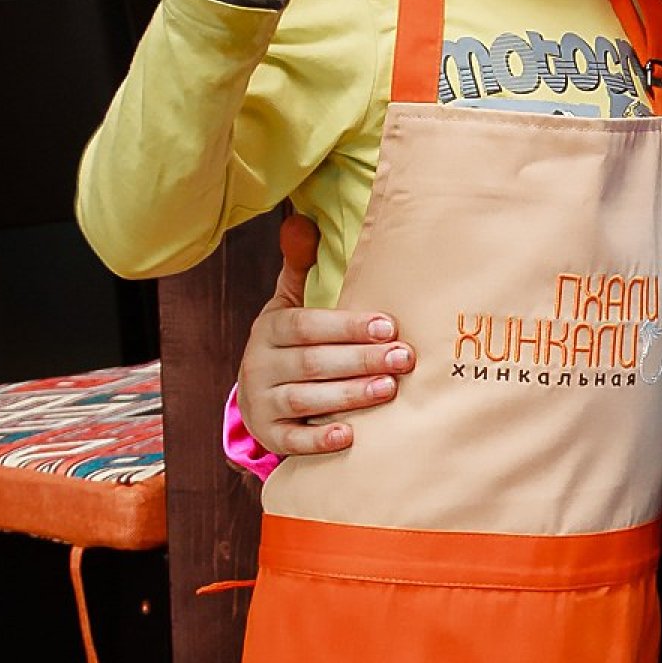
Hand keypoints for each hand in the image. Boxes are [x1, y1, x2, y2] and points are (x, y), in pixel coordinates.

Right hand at [237, 214, 412, 456]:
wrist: (258, 398)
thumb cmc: (288, 346)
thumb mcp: (288, 307)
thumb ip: (298, 268)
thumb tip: (301, 222)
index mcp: (270, 329)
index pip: (306, 325)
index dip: (346, 326)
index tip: (388, 325)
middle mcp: (260, 364)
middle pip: (311, 361)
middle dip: (360, 360)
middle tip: (404, 358)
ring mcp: (263, 402)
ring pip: (305, 399)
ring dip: (348, 395)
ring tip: (388, 390)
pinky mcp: (270, 434)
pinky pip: (292, 440)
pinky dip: (319, 440)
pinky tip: (349, 436)